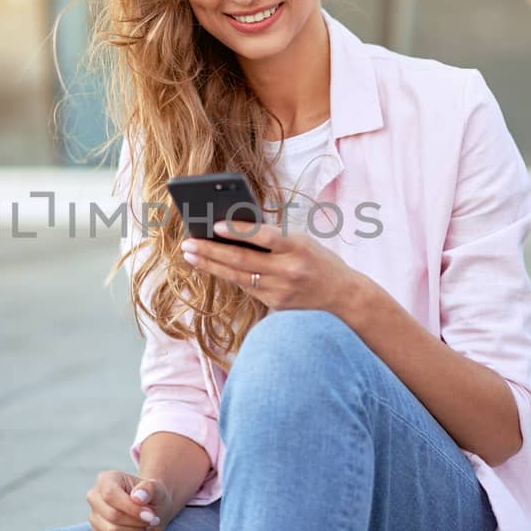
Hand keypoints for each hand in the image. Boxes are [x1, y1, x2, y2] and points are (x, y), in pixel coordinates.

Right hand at [86, 470, 171, 530]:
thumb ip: (150, 488)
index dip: (131, 508)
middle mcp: (95, 497)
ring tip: (145, 526)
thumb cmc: (153, 498)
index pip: (110, 494)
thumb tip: (138, 497)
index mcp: (106, 480)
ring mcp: (94, 518)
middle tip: (152, 520)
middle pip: (112, 515)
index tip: (151, 515)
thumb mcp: (157, 489)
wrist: (152, 512)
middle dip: (137, 521)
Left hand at [181, 220, 363, 313]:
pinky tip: (211, 266)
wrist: (343, 297)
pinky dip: (227, 275)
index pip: (263, 236)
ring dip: (210, 265)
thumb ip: (272, 238)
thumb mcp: (302, 241)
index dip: (237, 231)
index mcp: (298, 247)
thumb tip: (231, 230)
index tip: (213, 225)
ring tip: (190, 254)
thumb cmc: (318, 260)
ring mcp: (280, 291)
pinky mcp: (275, 305)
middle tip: (187, 243)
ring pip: (237, 276)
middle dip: (211, 251)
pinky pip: (246, 287)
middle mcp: (289, 271)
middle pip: (242, 260)